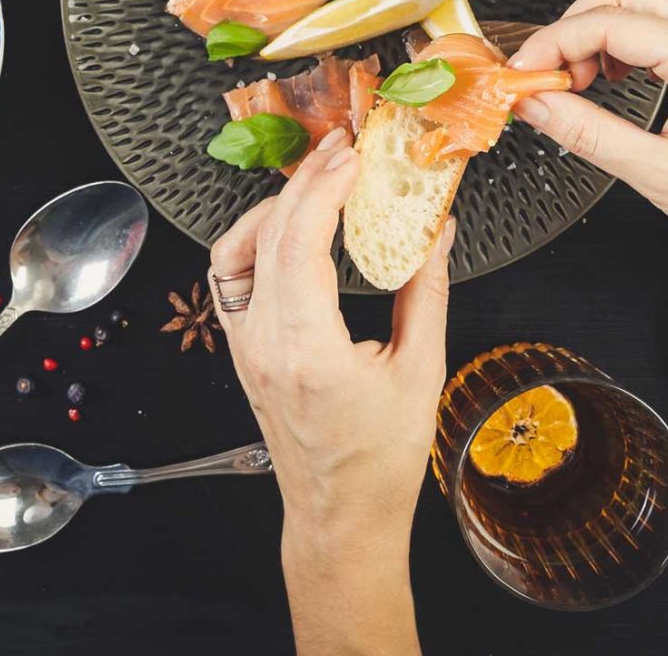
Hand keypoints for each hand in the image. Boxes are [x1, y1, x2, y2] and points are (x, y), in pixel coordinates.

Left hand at [211, 129, 449, 556]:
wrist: (340, 516)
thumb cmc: (382, 461)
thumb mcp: (420, 371)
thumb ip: (425, 290)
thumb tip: (436, 228)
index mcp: (307, 350)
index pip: (299, 243)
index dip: (324, 188)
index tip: (352, 156)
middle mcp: (263, 343)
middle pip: (269, 235)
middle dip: (306, 181)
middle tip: (343, 150)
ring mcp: (244, 346)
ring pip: (237, 248)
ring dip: (276, 206)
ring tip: (319, 181)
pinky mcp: (240, 348)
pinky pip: (231, 275)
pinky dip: (256, 238)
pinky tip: (290, 227)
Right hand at [508, 0, 667, 279]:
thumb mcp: (658, 176)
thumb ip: (588, 132)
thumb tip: (536, 105)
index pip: (608, 23)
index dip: (553, 43)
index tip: (522, 74)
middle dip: (575, 25)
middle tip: (552, 77)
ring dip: (607, 22)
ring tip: (586, 75)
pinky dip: (635, 34)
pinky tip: (621, 76)